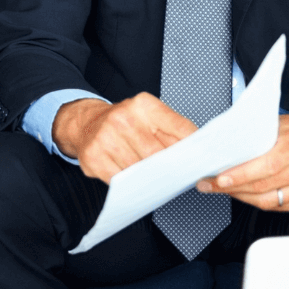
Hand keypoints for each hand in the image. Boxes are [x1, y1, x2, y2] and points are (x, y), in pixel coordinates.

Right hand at [53, 93, 196, 183]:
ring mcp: (106, 138)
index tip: (201, 159)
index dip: (193, 147)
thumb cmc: (124, 122)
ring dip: (147, 177)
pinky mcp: (93, 157)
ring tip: (148, 174)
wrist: (87, 123)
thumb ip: (173, 131)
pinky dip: (128, 183)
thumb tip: (198, 151)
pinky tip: (128, 175)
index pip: (179, 128)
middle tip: (174, 173)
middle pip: (158, 155)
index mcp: (143, 105)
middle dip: (168, 166)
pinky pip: (120, 180)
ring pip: (139, 170)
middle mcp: (123, 118)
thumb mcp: (150, 116)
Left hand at [196, 107, 288, 210]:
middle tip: (210, 184)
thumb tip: (219, 150)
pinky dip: (256, 202)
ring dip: (241, 196)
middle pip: (265, 186)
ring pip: (270, 200)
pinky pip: (278, 206)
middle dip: (233, 187)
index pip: (267, 165)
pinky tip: (242, 194)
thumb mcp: (273, 124)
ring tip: (222, 189)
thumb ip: (252, 137)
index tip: (219, 179)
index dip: (241, 175)